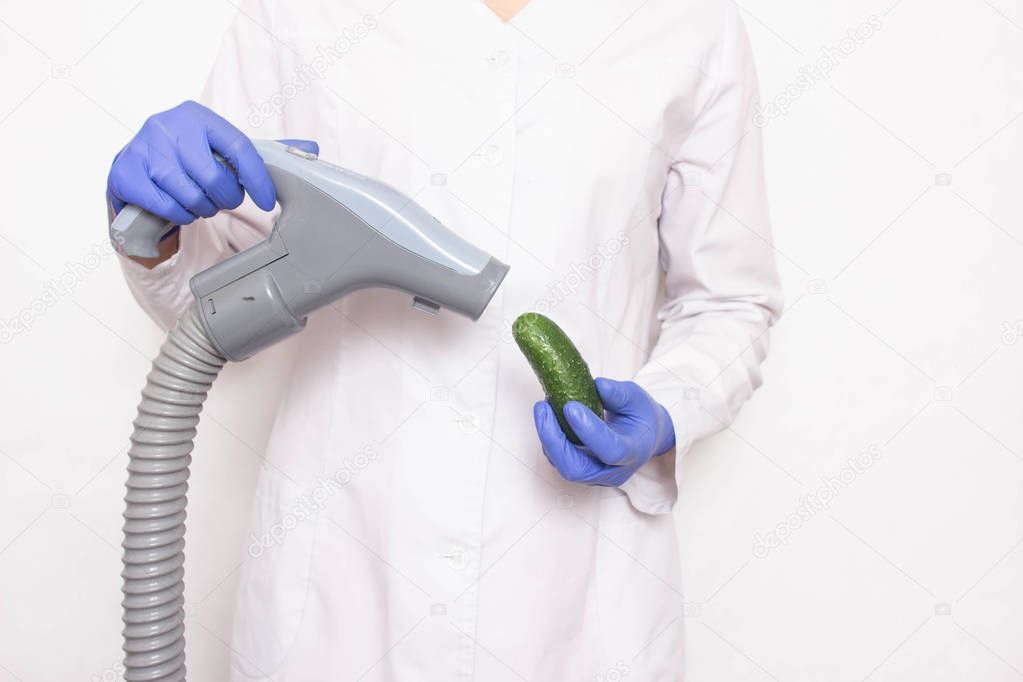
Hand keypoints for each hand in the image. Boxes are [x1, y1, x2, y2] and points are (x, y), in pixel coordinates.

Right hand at [107, 100, 317, 225]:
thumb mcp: (221, 151)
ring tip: (198, 200)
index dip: (258, 178)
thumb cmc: (188, 160)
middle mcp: (167, 126)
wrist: (135, 170)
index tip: (267, 200)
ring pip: (191, 195)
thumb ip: (263, 152)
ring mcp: (142, 148)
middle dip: (225, 197)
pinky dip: (179, 215)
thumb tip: (313, 148)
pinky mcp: (125, 173)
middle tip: (222, 198)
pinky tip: (178, 206)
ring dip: (202, 208)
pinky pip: (167, 207)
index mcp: (197, 115)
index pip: (239, 147)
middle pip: (215, 177)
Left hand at [534, 378, 675, 485]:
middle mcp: (614, 471)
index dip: (589, 431)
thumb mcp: (637, 398)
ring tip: (543, 408)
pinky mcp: (582, 472)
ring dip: (548, 438)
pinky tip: (547, 417)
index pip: (611, 450)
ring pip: (564, 467)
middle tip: (543, 408)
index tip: (570, 406)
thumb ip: (619, 393)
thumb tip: (598, 385)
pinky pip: (560, 461)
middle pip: (576, 470)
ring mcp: (596, 475)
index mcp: (634, 452)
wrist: (644, 437)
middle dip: (554, 441)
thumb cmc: (640, 417)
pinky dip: (550, 440)